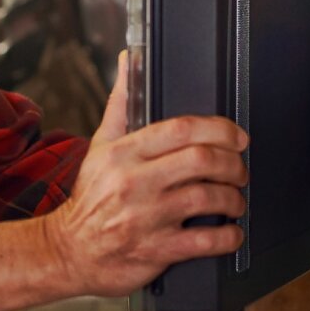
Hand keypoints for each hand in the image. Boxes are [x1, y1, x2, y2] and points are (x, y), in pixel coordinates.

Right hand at [42, 52, 248, 296]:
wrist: (70, 251)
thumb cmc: (91, 198)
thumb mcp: (101, 146)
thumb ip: (121, 104)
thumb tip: (128, 59)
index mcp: (124, 153)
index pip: (181, 129)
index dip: (220, 129)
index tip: (237, 136)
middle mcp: (135, 182)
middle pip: (202, 160)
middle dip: (233, 164)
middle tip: (239, 170)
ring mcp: (146, 218)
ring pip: (207, 198)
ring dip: (233, 198)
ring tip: (235, 200)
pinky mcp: (156, 250)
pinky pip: (204, 241)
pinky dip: (227, 236)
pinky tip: (231, 231)